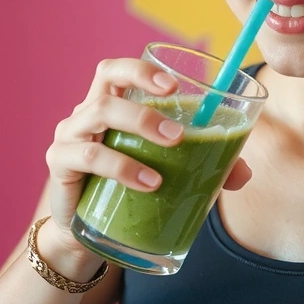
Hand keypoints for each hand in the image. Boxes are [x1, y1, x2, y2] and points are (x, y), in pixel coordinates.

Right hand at [44, 58, 252, 257]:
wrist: (87, 233)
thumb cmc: (128, 188)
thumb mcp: (166, 171)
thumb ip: (204, 166)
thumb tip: (242, 173)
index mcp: (112, 105)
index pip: (118, 71)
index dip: (143, 69)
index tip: (175, 85)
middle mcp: (87, 113)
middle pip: (107, 81)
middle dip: (147, 94)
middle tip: (180, 127)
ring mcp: (71, 136)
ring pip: (100, 113)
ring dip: (140, 126)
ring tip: (173, 148)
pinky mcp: (61, 164)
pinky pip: (89, 155)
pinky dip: (122, 166)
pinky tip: (148, 182)